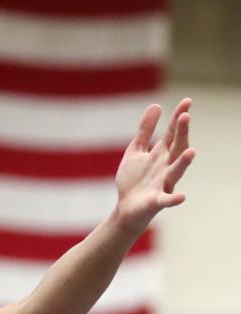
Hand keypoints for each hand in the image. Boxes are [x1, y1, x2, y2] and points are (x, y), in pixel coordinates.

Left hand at [114, 98, 195, 234]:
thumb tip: (156, 105)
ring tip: (192, 152)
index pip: (172, 133)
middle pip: (176, 148)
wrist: (126, 208)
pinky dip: (174, 199)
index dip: (178, 118)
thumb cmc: (134, 179)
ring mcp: (163, 183)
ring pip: (176, 171)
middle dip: (181, 133)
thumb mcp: (136, 151)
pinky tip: (181, 197)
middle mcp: (166, 167)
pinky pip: (167, 200)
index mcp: (160, 154)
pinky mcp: (156, 200)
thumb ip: (145, 131)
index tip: (187, 101)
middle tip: (185, 117)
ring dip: (183, 162)